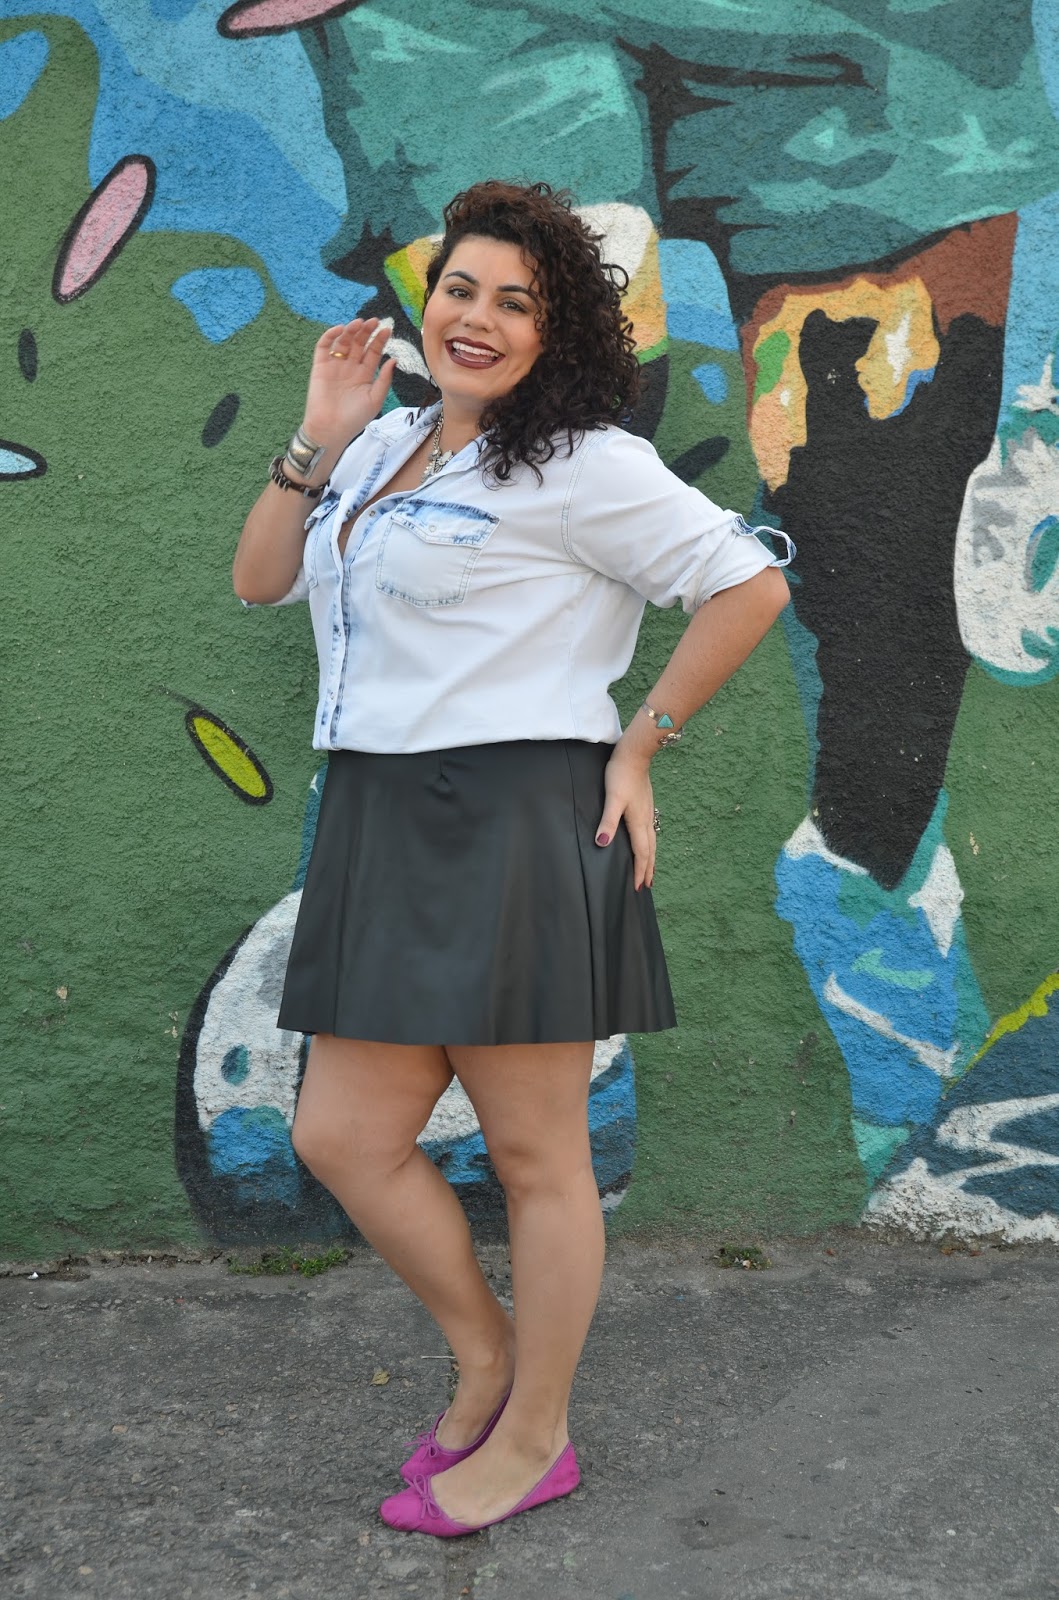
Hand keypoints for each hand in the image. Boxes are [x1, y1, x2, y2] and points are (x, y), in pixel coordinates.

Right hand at [302, 317, 398, 448]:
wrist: (331, 429)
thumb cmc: (354, 419)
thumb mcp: (375, 399)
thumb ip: (384, 379)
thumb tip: (394, 360)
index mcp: (364, 375)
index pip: (373, 352)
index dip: (379, 340)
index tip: (387, 330)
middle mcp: (350, 367)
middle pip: (358, 343)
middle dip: (366, 332)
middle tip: (373, 321)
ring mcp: (335, 366)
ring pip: (343, 342)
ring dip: (350, 331)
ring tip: (359, 323)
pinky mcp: (320, 366)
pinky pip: (323, 346)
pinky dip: (330, 336)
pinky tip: (340, 330)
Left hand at [595, 748, 655, 890]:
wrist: (634, 754)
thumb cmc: (621, 774)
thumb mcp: (612, 798)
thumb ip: (608, 821)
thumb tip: (603, 843)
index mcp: (638, 822)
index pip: (641, 853)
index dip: (639, 871)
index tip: (637, 887)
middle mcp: (646, 820)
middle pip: (650, 851)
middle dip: (647, 869)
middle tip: (646, 886)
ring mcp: (647, 812)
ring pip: (652, 842)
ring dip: (650, 858)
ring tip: (649, 870)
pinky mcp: (645, 805)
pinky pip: (650, 832)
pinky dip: (649, 845)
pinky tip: (646, 842)